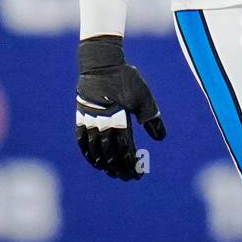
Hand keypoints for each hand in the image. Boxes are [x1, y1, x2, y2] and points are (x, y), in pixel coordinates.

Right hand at [76, 35, 165, 180]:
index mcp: (119, 120)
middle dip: (120, 169)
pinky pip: (82, 141)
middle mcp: (102, 124)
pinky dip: (88, 154)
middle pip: (111, 155)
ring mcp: (89, 121)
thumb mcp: (143, 97)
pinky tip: (95, 161)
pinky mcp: (81, 117)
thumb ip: (151, 118)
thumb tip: (160, 139)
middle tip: (127, 177)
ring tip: (112, 173)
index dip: (131, 165)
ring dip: (105, 165)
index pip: (126, 151)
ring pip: (96, 151)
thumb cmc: (125, 78)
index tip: (138, 173)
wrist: (100, 63)